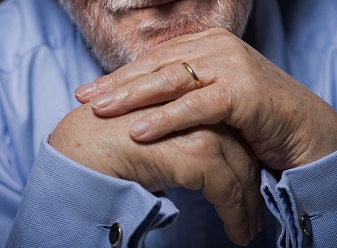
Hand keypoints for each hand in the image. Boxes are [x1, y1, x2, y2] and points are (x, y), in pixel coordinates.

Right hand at [50, 103, 264, 244]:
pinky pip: (228, 189)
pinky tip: (237, 234)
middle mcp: (197, 109)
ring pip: (240, 169)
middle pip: (239, 148)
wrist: (79, 150)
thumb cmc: (105, 144)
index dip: (241, 161)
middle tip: (257, 214)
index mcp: (186, 101)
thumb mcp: (148, 136)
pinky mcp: (195, 152)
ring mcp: (199, 128)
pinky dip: (236, 214)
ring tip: (250, 230)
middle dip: (251, 184)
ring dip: (248, 205)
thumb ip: (172, 139)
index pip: (227, 130)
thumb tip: (188, 166)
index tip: (250, 188)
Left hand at [75, 28, 336, 170]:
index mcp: (209, 43)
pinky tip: (138, 131)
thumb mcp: (215, 96)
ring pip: (171, 80)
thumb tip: (143, 98)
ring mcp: (232, 64)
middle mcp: (218, 46)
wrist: (307, 131)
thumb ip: (186, 88)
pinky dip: (166, 118)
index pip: (155, 58)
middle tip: (82, 98)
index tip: (89, 91)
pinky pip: (196, 106)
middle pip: (156, 65)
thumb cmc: (257, 117)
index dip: (120, 75)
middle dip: (116, 84)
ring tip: (98, 111)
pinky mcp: (243, 90)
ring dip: (131, 96)